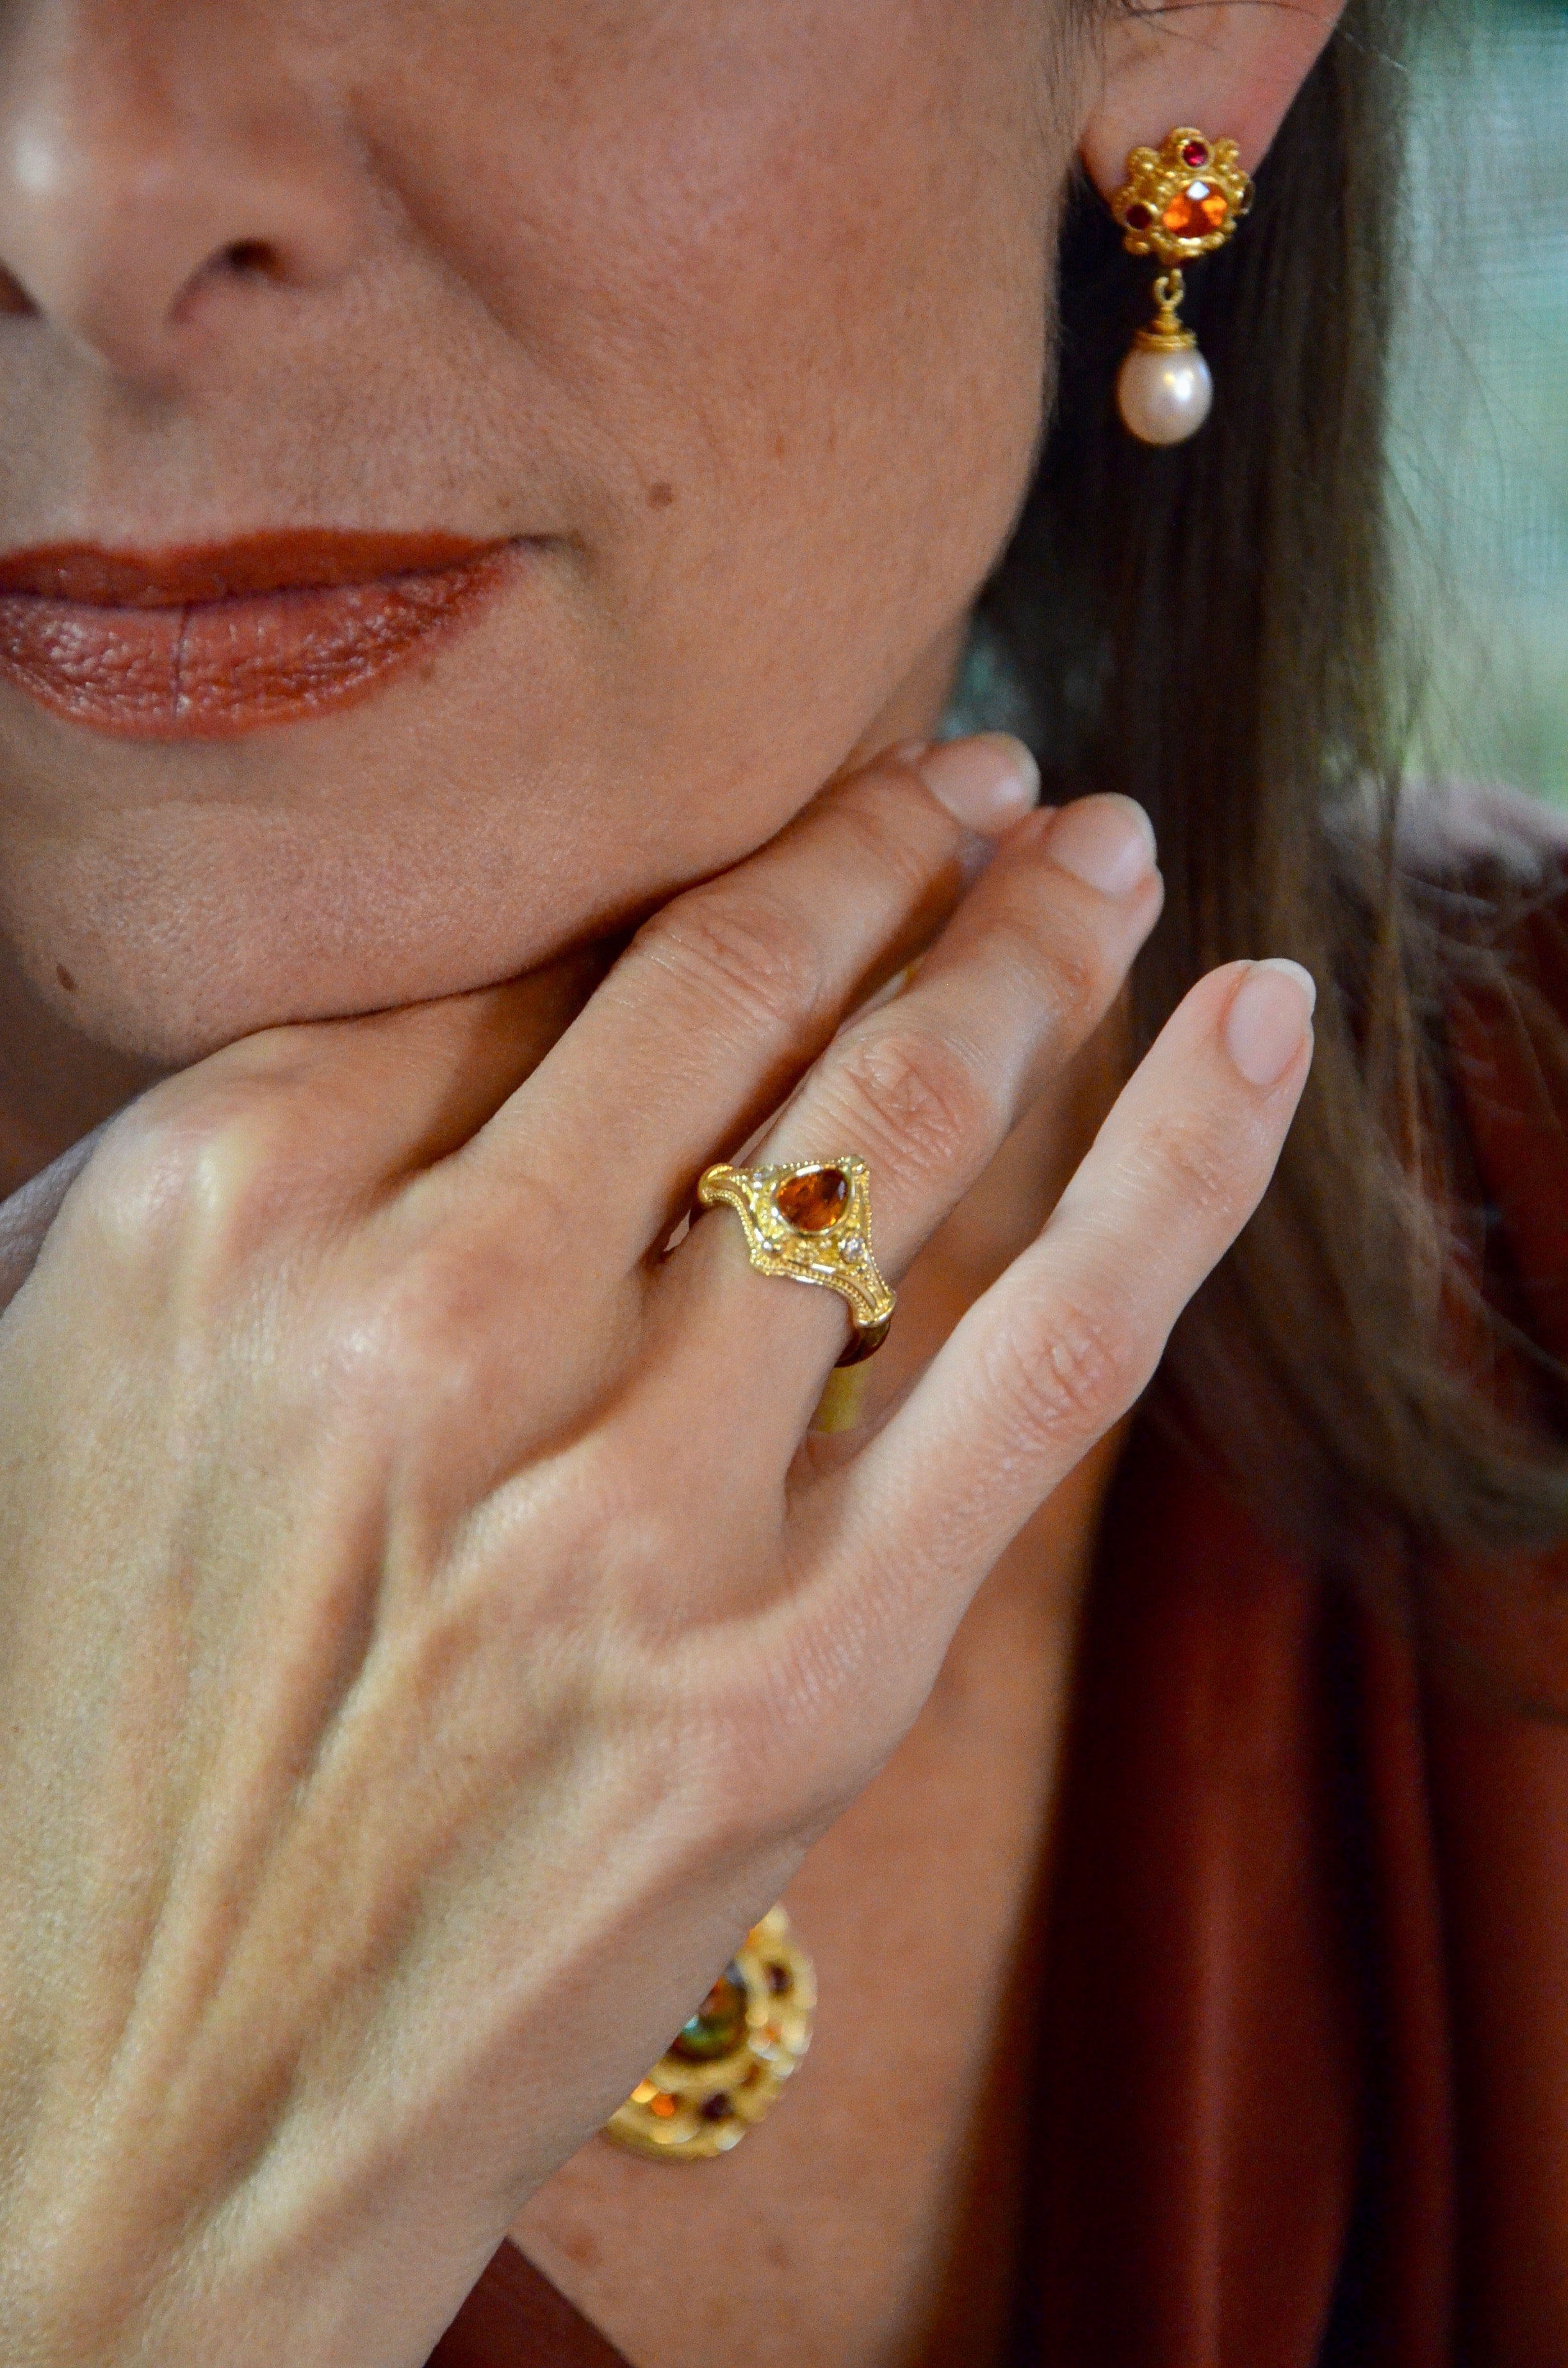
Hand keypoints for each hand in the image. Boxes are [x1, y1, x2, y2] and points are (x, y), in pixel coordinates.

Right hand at [0, 738, 1311, 2366]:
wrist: (93, 2132)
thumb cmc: (60, 1737)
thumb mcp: (60, 1377)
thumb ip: (248, 1172)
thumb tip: (475, 1004)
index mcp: (223, 1212)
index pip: (540, 955)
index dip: (715, 846)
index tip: (829, 796)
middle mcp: (425, 1322)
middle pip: (735, 988)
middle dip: (894, 839)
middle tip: (991, 774)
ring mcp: (623, 1507)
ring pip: (906, 1120)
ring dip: (1032, 946)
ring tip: (1095, 855)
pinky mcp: (790, 1678)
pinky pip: (1044, 1353)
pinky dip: (1178, 1161)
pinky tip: (1257, 1018)